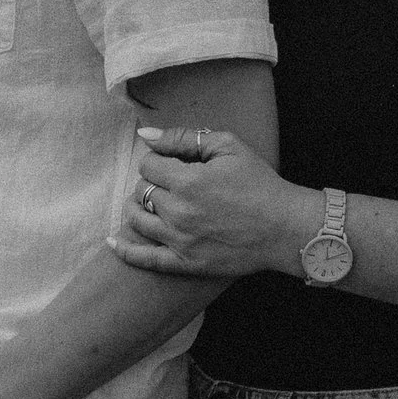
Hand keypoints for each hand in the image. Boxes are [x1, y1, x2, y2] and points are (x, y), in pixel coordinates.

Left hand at [113, 128, 314, 281]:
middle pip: (142, 191)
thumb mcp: (228, 147)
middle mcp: (178, 211)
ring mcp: (179, 240)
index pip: (148, 166)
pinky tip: (112, 241)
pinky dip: (125, 250)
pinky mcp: (185, 263)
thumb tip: (146, 135)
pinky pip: (144, 259)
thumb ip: (184, 138)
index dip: (158, 161)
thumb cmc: (261, 184)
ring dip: (136, 207)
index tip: (171, 163)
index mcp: (188, 181)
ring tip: (146, 202)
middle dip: (152, 183)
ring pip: (137, 219)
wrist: (285, 228)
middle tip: (169, 183)